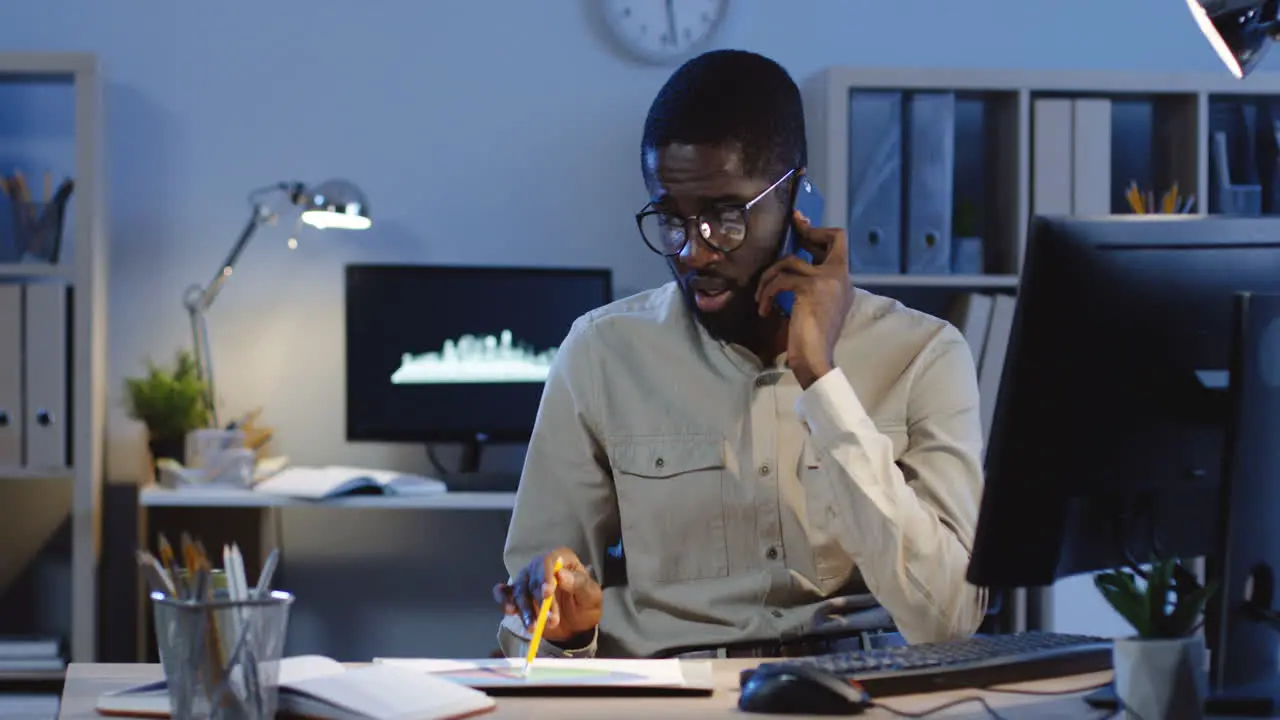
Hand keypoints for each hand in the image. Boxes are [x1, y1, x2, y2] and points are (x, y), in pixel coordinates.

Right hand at [493, 547, 601, 644]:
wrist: (575, 625)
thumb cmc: (585, 605)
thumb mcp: (591, 596)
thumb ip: (579, 584)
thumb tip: (561, 574)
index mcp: (562, 559)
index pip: (549, 561)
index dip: (546, 576)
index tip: (547, 593)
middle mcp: (541, 566)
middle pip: (533, 578)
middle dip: (539, 601)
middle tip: (551, 620)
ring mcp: (527, 580)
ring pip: (519, 590)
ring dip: (525, 610)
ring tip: (533, 628)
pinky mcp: (517, 595)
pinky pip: (504, 594)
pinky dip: (504, 601)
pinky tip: (509, 610)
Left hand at [756, 210, 853, 388]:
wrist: (815, 358)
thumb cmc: (811, 338)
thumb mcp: (814, 305)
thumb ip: (812, 283)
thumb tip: (792, 266)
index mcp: (843, 281)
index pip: (839, 244)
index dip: (819, 232)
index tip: (801, 224)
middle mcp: (841, 277)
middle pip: (833, 238)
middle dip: (806, 229)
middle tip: (792, 221)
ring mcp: (827, 280)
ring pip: (792, 260)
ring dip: (770, 277)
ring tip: (761, 297)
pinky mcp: (810, 287)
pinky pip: (781, 279)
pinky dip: (767, 293)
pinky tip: (765, 309)